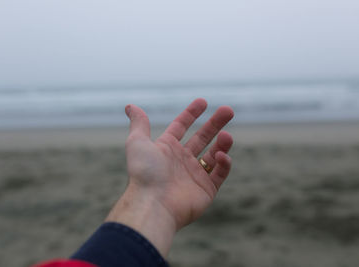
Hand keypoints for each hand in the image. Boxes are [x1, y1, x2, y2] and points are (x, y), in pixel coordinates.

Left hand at [106, 98, 233, 256]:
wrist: (153, 203)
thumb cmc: (144, 172)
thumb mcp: (137, 142)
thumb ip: (139, 123)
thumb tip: (129, 106)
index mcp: (167, 148)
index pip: (182, 126)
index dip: (191, 113)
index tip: (203, 102)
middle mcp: (181, 161)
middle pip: (202, 137)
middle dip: (215, 123)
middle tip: (229, 110)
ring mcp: (194, 175)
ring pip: (214, 154)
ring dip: (222, 143)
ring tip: (227, 135)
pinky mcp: (206, 190)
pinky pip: (220, 173)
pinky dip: (224, 163)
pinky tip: (221, 156)